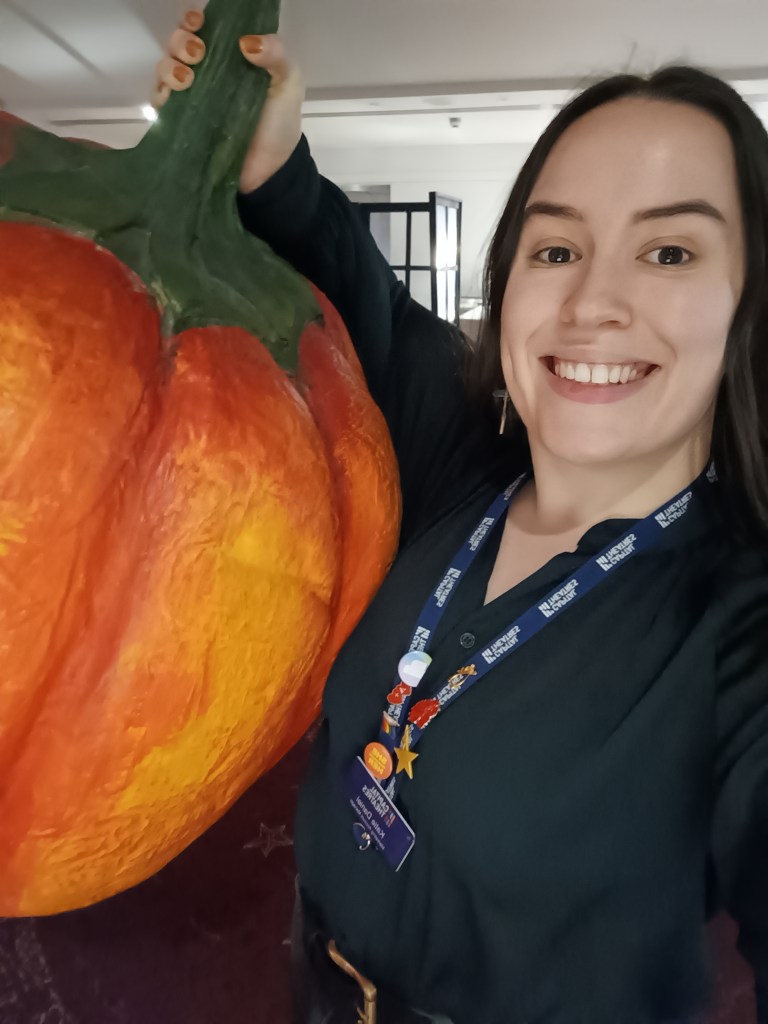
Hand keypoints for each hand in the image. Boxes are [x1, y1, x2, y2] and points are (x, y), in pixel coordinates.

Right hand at [154, 8, 304, 192]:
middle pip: (178, 44)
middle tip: (197, 53)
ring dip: (170, 66)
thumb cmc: (279, 125)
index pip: (203, 28)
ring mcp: (191, 98)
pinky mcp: (180, 122)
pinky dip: (161, 93)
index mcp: (229, 57)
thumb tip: (246, 41)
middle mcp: (206, 73)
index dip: (193, 20)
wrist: (271, 171)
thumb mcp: (288, 83)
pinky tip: (175, 95)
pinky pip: (160, 100)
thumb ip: (276, 54)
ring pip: (165, 68)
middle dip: (181, 41)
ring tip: (188, 78)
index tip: (199, 22)